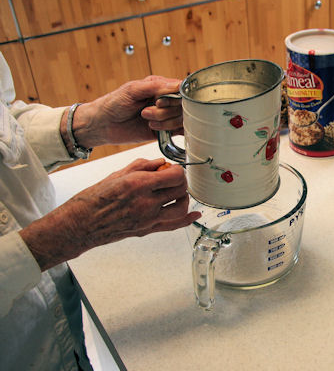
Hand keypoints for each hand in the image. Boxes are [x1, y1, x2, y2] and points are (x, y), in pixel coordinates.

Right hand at [20, 158, 200, 270]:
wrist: (80, 224)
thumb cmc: (93, 199)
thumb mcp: (117, 174)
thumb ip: (142, 166)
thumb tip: (161, 163)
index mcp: (138, 184)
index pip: (174, 176)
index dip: (177, 170)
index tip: (173, 169)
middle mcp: (146, 202)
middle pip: (180, 190)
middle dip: (180, 182)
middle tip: (174, 179)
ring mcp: (148, 219)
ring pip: (181, 207)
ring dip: (183, 198)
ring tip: (176, 194)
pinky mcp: (147, 230)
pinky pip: (174, 226)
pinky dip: (187, 220)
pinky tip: (194, 215)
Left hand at [71, 76, 182, 147]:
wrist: (102, 125)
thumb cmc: (113, 103)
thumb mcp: (132, 90)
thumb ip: (155, 87)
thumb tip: (178, 85)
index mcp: (159, 86)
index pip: (180, 89)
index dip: (174, 98)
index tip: (159, 102)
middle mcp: (165, 100)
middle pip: (183, 106)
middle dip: (165, 111)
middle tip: (146, 113)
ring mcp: (166, 116)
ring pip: (182, 119)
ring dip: (164, 122)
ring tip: (146, 121)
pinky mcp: (165, 130)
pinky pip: (180, 131)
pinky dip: (171, 130)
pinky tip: (155, 129)